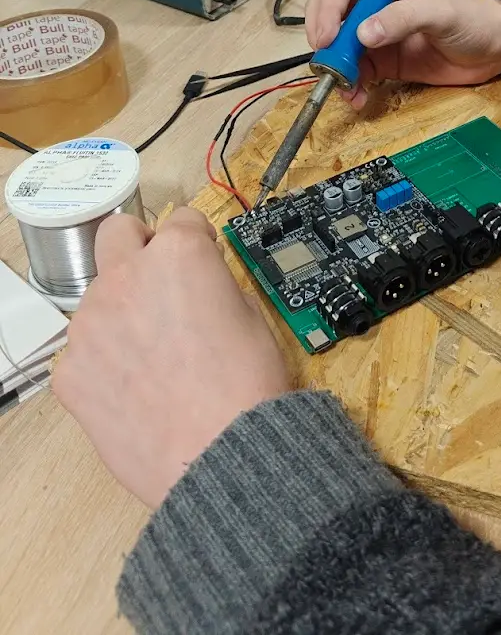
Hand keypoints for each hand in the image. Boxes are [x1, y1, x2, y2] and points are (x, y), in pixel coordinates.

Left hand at [52, 208, 289, 509]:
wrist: (221, 456)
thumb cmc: (247, 388)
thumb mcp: (252, 314)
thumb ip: (215, 286)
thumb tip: (203, 287)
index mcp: (179, 255)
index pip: (182, 220)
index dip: (197, 242)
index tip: (201, 261)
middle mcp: (127, 277)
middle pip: (117, 234)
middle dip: (138, 247)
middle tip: (161, 282)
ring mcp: (90, 324)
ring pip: (99, 297)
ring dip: (122, 311)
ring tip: (156, 357)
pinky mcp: (71, 371)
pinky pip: (84, 352)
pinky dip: (105, 363)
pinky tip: (137, 389)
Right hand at [306, 0, 500, 107]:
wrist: (495, 51)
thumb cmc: (473, 20)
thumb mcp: (441, 13)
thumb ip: (403, 18)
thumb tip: (363, 33)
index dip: (329, 10)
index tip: (327, 37)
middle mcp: (375, 5)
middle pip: (333, 16)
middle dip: (324, 39)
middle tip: (326, 63)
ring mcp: (377, 36)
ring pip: (340, 48)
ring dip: (334, 68)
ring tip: (345, 87)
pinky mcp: (383, 63)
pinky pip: (356, 72)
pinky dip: (350, 86)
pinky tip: (357, 97)